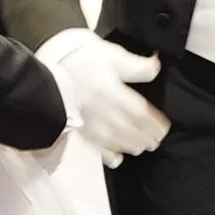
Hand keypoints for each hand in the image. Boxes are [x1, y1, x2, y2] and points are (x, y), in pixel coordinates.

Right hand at [37, 29, 170, 165]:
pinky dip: (104, 153)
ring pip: (109, 138)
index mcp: (107, 87)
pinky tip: (116, 159)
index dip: (151, 122)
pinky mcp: (74, 123)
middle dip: (142, 137)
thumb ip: (135, 65)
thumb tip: (155, 66)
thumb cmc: (84, 56)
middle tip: (155, 143)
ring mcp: (84, 116)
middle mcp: (96, 105)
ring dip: (127, 145)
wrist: (51, 62)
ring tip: (139, 148)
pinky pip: (90, 142)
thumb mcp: (112, 55)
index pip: (135, 110)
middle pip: (124, 127)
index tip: (162, 129)